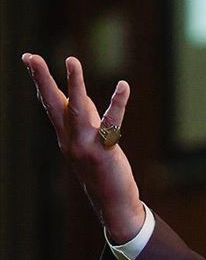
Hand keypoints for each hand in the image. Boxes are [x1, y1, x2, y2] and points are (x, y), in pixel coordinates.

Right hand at [22, 53, 143, 242]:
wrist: (112, 202)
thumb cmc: (103, 168)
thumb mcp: (90, 140)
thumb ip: (84, 118)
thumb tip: (79, 95)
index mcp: (65, 134)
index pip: (50, 103)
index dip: (40, 80)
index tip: (28, 57)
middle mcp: (70, 139)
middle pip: (53, 104)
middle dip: (41, 79)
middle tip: (31, 56)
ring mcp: (84, 146)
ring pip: (77, 110)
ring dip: (74, 84)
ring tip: (71, 60)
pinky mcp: (104, 152)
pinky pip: (111, 124)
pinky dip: (118, 103)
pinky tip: (123, 86)